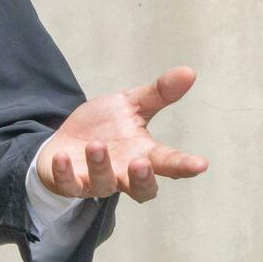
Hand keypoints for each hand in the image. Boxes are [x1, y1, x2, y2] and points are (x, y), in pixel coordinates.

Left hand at [35, 66, 207, 203]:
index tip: (201, 164)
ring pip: (104, 184)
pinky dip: (64, 174)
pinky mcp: (70, 183)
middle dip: (143, 179)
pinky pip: (68, 185)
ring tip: (96, 145)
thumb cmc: (104, 127)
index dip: (184, 165)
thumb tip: (189, 72)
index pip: (168, 163)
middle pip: (141, 190)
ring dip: (101, 167)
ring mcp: (97, 180)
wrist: (66, 140)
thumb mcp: (130, 105)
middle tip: (142, 163)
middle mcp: (124, 173)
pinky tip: (61, 158)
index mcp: (143, 154)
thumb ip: (159, 94)